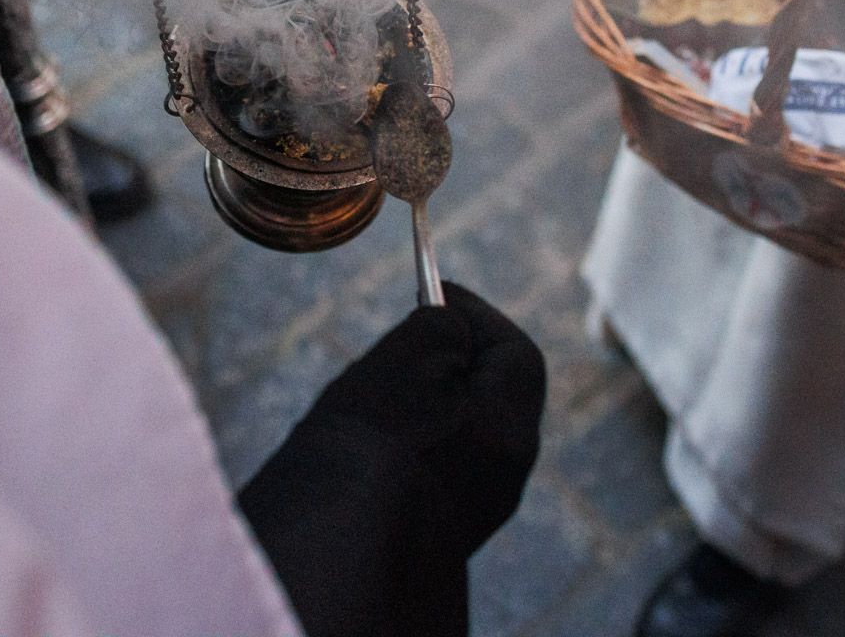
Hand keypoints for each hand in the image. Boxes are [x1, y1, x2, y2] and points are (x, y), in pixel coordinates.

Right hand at [239, 284, 545, 636]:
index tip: (437, 291)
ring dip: (419, 404)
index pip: (513, 350)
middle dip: (447, 360)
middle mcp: (503, 474)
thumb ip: (441, 329)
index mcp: (512, 428)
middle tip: (402, 337)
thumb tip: (450, 326)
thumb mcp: (408, 359)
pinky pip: (427, 469)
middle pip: (488, 394)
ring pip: (454, 432)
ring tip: (368, 395)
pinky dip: (402, 444)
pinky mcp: (430, 530)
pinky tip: (359, 444)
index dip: (475, 314)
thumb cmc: (370, 447)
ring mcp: (468, 509)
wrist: (332, 554)